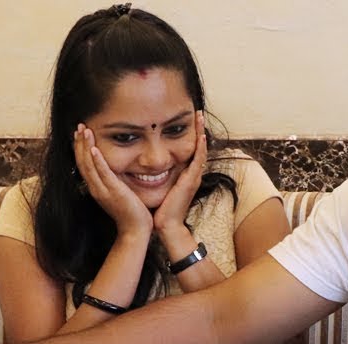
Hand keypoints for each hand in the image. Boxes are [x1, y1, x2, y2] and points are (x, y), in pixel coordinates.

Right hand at [73, 124, 152, 240]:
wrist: (136, 230)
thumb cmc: (131, 212)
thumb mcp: (119, 193)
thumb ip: (114, 182)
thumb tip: (115, 171)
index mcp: (96, 188)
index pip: (84, 164)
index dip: (80, 148)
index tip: (80, 133)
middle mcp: (96, 188)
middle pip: (82, 162)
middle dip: (80, 142)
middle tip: (79, 125)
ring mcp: (103, 190)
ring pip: (89, 165)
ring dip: (85, 146)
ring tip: (83, 130)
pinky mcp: (113, 192)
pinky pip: (102, 173)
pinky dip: (97, 161)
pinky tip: (93, 149)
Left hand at [152, 111, 206, 235]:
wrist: (167, 226)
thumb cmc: (162, 209)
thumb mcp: (161, 188)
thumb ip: (158, 176)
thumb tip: (146, 167)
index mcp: (185, 175)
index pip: (191, 151)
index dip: (191, 136)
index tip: (189, 121)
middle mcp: (192, 174)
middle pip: (198, 147)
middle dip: (199, 130)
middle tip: (198, 113)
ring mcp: (193, 177)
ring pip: (200, 150)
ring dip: (201, 133)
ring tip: (200, 118)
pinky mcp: (190, 181)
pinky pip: (198, 161)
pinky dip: (200, 148)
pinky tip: (201, 136)